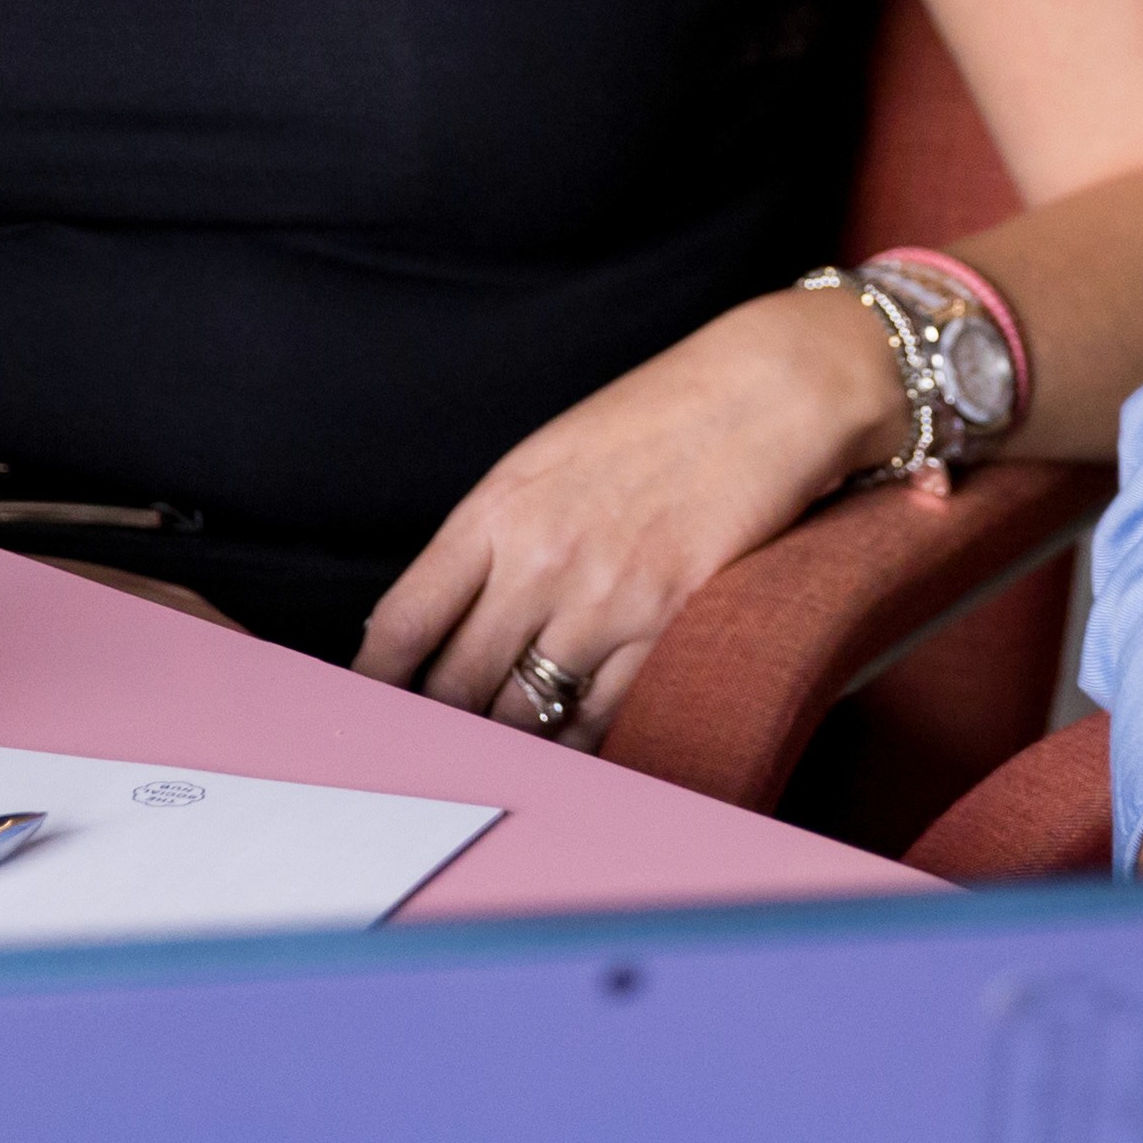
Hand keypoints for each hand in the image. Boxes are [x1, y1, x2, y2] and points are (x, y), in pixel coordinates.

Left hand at [356, 283, 905, 745]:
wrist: (769, 395)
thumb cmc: (661, 419)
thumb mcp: (549, 459)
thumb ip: (497, 534)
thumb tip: (451, 611)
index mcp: (497, 510)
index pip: (403, 622)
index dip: (377, 679)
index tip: (373, 703)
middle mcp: (539, 560)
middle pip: (456, 684)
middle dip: (443, 721)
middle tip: (441, 739)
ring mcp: (604, 601)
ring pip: (526, 715)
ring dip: (513, 738)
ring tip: (509, 746)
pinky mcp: (669, 630)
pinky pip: (603, 720)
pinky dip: (583, 740)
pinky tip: (577, 738)